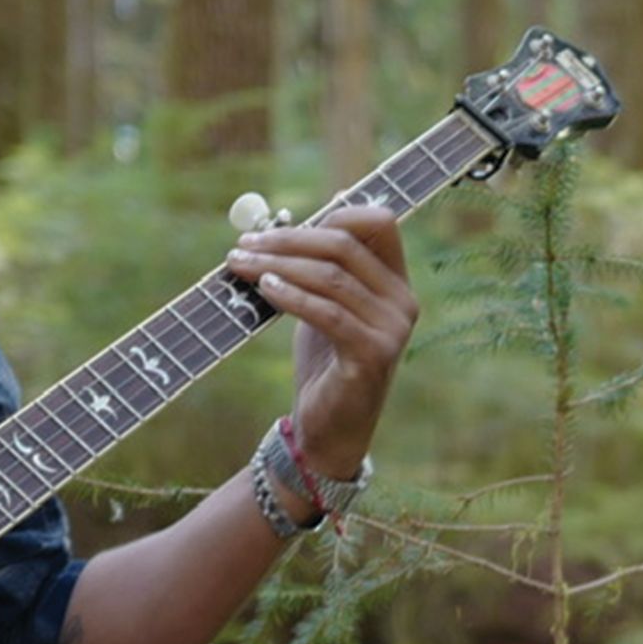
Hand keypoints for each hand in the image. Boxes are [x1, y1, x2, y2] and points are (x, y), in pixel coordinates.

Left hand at [226, 206, 415, 482]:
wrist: (329, 433)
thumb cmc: (324, 366)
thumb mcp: (323, 307)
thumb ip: (322, 266)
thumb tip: (308, 211)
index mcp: (396, 284)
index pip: (380, 223)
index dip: (334, 212)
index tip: (281, 225)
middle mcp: (403, 303)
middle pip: (345, 245)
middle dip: (288, 240)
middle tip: (244, 244)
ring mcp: (392, 331)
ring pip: (331, 277)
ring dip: (277, 265)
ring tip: (239, 265)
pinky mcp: (372, 356)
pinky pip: (327, 313)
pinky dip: (291, 295)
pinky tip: (264, 289)